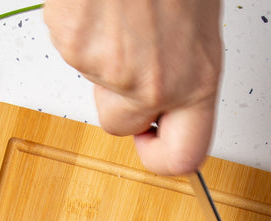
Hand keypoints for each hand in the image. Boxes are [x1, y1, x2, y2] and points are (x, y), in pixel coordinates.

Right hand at [43, 0, 221, 174]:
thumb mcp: (198, 20)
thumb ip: (186, 63)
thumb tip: (176, 82)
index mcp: (197, 79)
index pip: (184, 156)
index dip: (161, 154)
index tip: (153, 139)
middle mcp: (155, 83)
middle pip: (121, 126)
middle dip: (117, 102)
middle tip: (127, 60)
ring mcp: (109, 66)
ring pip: (93, 78)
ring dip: (100, 48)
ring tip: (120, 9)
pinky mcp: (74, 43)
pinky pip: (71, 46)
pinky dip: (80, 24)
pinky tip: (100, 2)